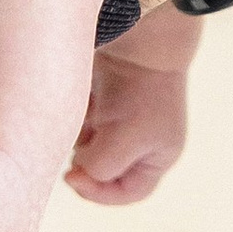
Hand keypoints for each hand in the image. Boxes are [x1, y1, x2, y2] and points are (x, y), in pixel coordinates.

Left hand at [70, 7, 201, 204]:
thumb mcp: (123, 141)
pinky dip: (76, 117)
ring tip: (83, 118)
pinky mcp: (105, 97)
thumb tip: (79, 167)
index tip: (74, 176)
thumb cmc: (140, 93)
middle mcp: (141, 140)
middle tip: (76, 148)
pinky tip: (82, 101)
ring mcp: (122, 117)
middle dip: (87, 161)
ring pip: (89, 145)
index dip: (99, 193)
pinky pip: (82, 120)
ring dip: (80, 137)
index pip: (128, 192)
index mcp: (158, 155)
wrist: (139, 39)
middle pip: (105, 169)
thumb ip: (99, 167)